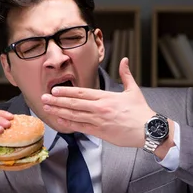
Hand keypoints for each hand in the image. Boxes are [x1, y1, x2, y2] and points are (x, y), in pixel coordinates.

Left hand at [40, 57, 155, 147]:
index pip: (81, 93)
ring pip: (74, 115)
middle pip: (73, 103)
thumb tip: (125, 60)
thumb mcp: (133, 90)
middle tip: (43, 98)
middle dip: (56, 101)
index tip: (54, 90)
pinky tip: (59, 121)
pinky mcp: (100, 132)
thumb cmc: (141, 111)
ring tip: (47, 109)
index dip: (66, 91)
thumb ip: (126, 75)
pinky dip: (69, 124)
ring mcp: (98, 121)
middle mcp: (100, 108)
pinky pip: (81, 128)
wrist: (148, 130)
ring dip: (59, 112)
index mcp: (106, 97)